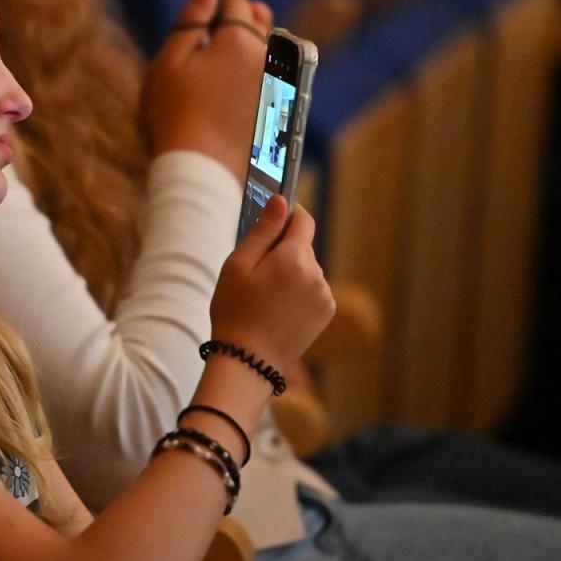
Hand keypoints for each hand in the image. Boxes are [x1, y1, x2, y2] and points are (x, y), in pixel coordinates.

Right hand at [141, 0, 273, 180]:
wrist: (200, 169)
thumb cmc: (175, 114)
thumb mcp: (171, 60)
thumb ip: (191, 18)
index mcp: (238, 39)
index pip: (235, 0)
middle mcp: (266, 56)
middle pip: (260, 21)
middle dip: (242, 16)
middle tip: (220, 24)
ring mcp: (277, 83)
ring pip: (270, 48)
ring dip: (253, 43)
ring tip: (229, 54)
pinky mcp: (279, 107)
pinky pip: (275, 75)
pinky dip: (260, 71)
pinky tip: (238, 85)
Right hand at [209, 195, 334, 366]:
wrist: (248, 359)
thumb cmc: (235, 310)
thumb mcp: (239, 265)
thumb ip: (263, 230)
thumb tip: (281, 200)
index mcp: (293, 258)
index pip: (303, 220)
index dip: (289, 215)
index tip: (275, 218)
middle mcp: (316, 274)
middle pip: (302, 246)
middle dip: (283, 251)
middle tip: (256, 273)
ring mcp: (323, 295)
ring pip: (307, 269)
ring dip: (291, 273)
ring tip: (266, 296)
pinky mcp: (325, 312)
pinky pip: (313, 289)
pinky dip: (299, 292)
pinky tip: (279, 308)